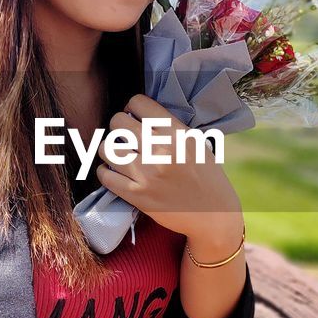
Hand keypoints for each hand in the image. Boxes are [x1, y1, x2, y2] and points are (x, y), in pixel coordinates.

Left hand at [95, 93, 240, 239]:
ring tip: (119, 155)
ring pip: (106, 148)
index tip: (134, 118)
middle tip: (125, 137)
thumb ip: (170, 127)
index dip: (132, 107)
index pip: (138, 103)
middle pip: (118, 122)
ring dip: (109, 149)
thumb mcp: (195, 142)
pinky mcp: (138, 195)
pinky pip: (105, 175)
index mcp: (177, 133)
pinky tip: (115, 172)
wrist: (213, 215)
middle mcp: (161, 150)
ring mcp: (147, 173)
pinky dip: (106, 172)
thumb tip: (137, 115)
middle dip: (118, 127)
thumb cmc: (206, 176)